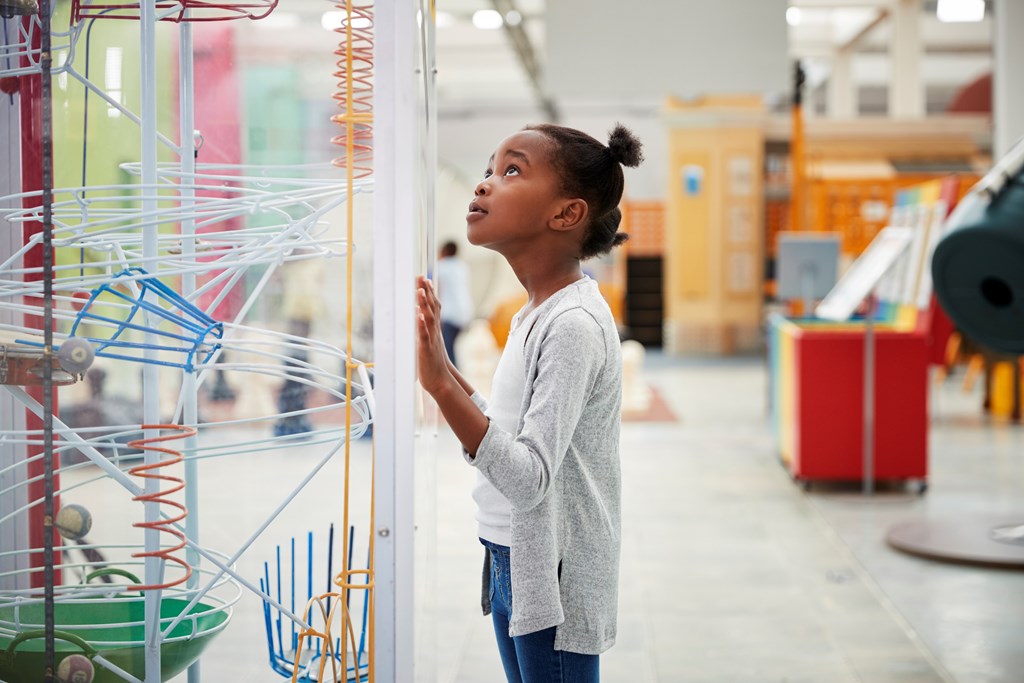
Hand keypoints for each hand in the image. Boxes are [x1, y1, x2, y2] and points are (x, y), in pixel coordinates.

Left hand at [416, 275, 452, 394]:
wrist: (440, 380)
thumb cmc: (432, 361)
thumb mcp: (428, 340)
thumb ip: (424, 328)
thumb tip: (418, 314)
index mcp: (434, 329)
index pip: (433, 307)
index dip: (429, 292)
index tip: (424, 278)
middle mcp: (434, 331)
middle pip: (432, 308)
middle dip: (426, 292)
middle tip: (422, 277)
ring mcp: (431, 339)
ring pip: (428, 319)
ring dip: (425, 304)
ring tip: (420, 291)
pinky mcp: (426, 349)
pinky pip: (424, 336)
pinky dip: (422, 326)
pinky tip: (419, 316)